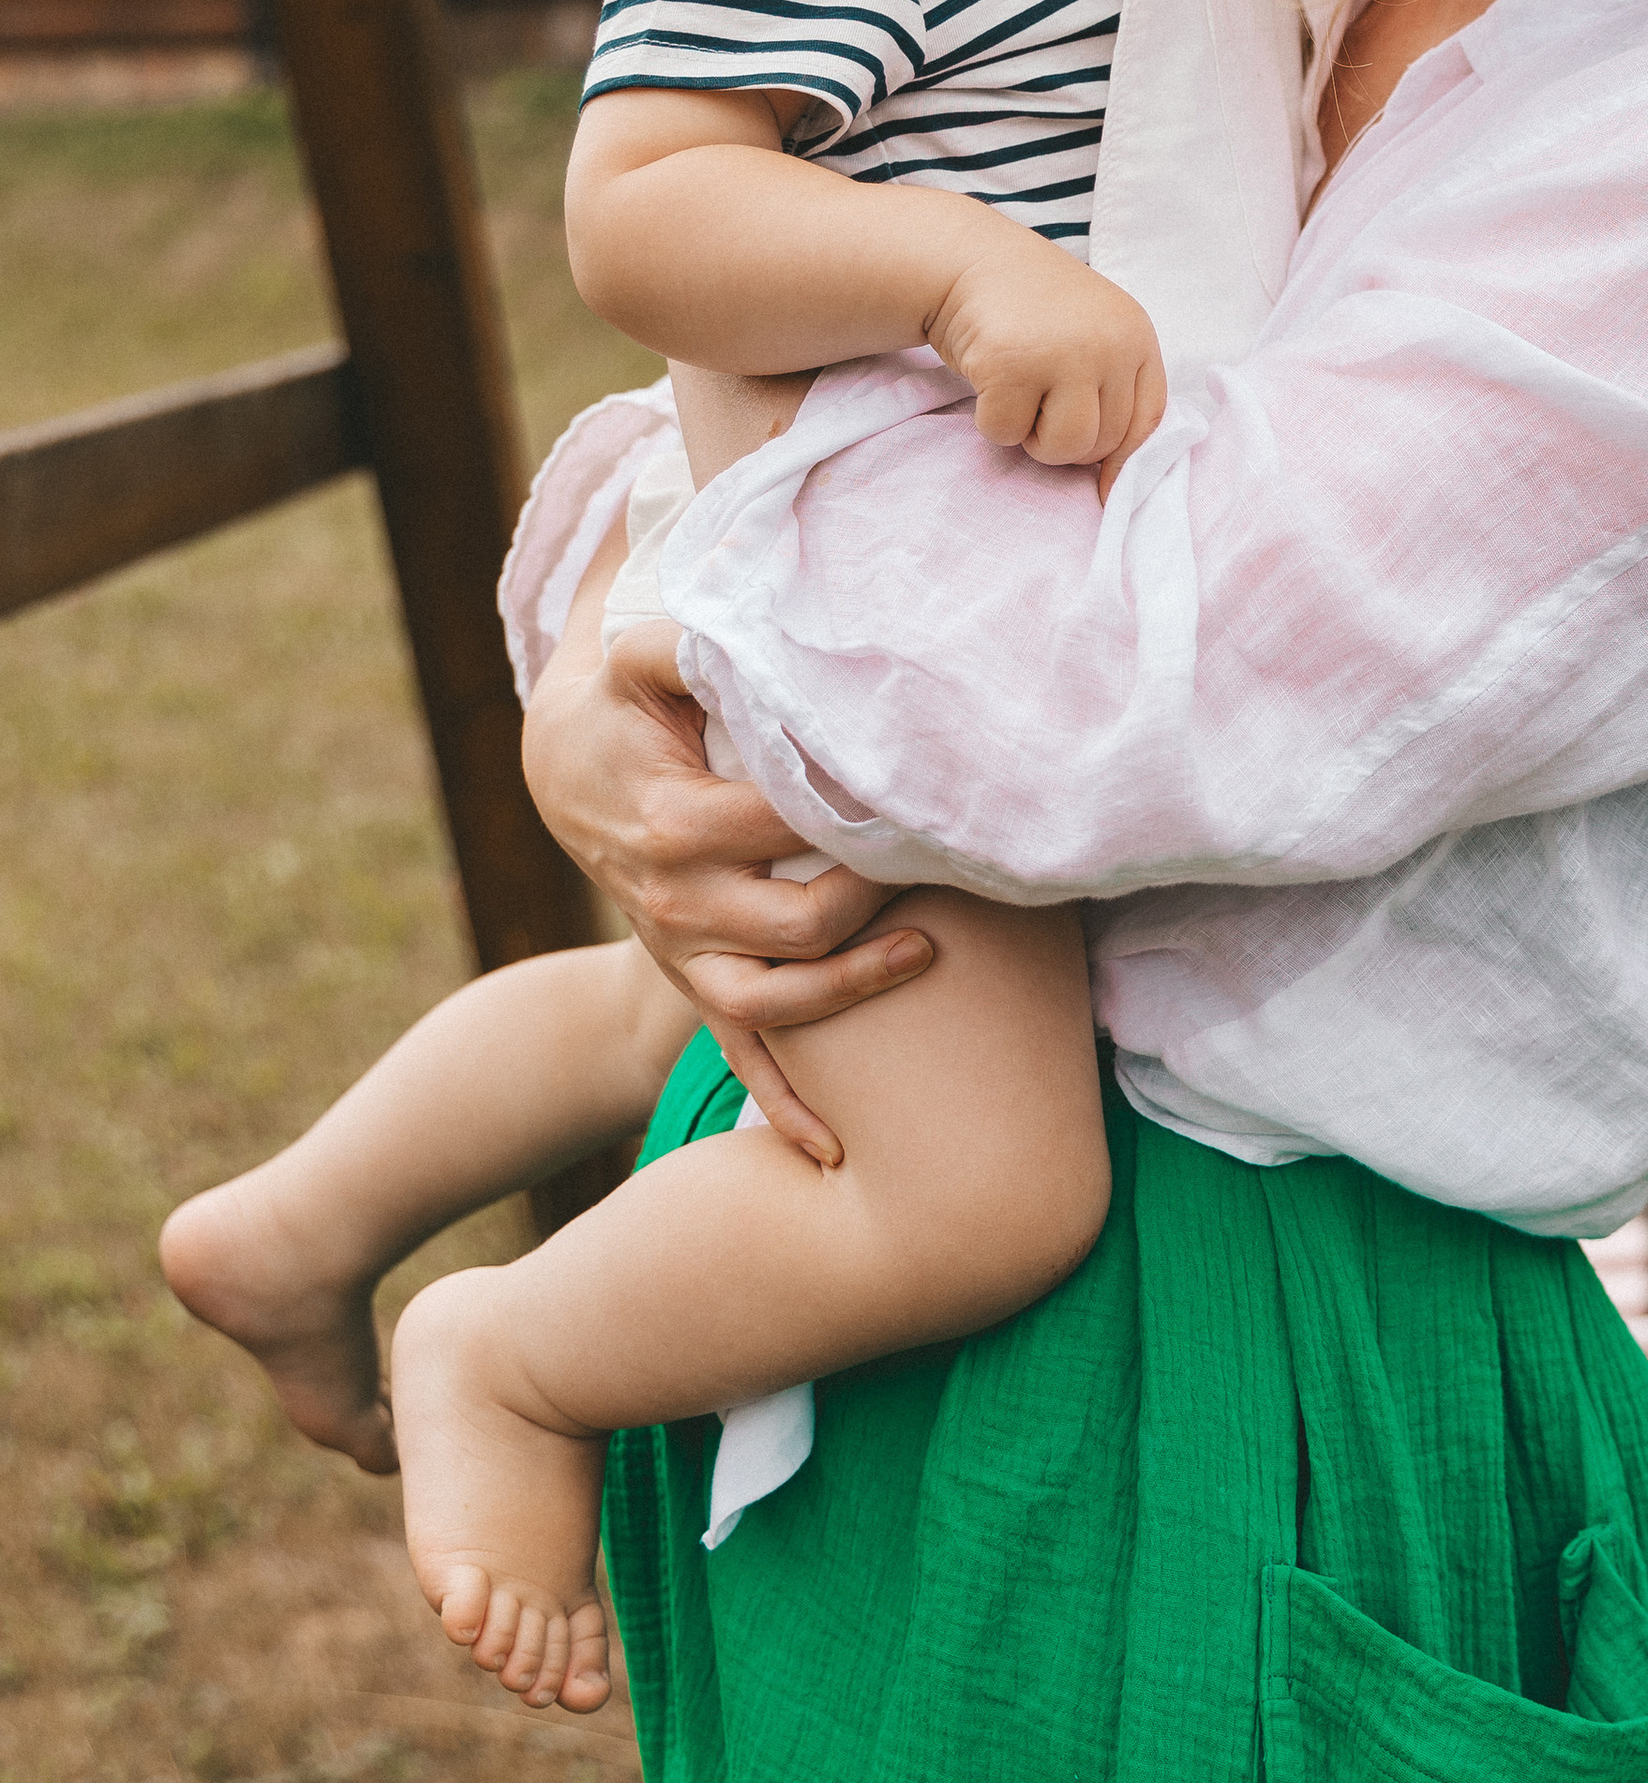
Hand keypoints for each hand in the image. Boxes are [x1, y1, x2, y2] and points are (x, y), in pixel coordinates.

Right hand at [522, 618, 938, 1114]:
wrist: (563, 768)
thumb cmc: (623, 703)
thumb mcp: (643, 658)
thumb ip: (688, 644)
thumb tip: (746, 635)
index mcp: (675, 823)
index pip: (788, 825)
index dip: (862, 810)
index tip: (927, 792)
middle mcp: (678, 899)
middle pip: (798, 921)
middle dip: (878, 899)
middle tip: (950, 861)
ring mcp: (685, 948)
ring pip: (773, 1002)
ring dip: (851, 991)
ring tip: (928, 954)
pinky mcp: (693, 977)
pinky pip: (737, 1050)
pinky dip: (781, 1102)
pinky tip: (833, 1147)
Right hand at [926, 224, 1167, 482]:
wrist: (969, 261)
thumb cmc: (1033, 311)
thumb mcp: (1093, 337)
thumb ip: (1113, 394)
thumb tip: (1115, 489)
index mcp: (1135, 336)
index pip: (1148, 422)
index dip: (1125, 461)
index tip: (1104, 486)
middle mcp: (1108, 344)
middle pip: (1102, 443)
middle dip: (1065, 439)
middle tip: (1040, 401)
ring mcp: (1061, 354)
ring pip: (1063, 449)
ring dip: (1032, 436)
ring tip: (1021, 393)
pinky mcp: (1010, 366)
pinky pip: (1006, 433)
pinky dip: (991, 419)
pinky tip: (990, 377)